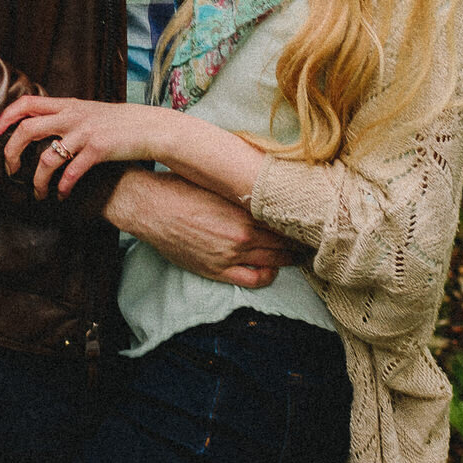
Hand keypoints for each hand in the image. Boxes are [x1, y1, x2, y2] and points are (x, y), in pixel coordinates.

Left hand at [0, 91, 162, 198]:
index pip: (27, 103)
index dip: (6, 117)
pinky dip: (62, 187)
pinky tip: (62, 195)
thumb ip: (66, 115)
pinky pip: (71, 172)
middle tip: (10, 170)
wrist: (149, 127)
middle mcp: (72, 116)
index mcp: (68, 105)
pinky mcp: (98, 149)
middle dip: (12, 152)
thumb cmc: (118, 122)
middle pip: (27, 129)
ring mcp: (84, 132)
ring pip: (47, 157)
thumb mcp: (89, 110)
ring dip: (37, 180)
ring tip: (38, 193)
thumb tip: (41, 123)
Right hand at [103, 168, 297, 289]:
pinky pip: (252, 279)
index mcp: (246, 209)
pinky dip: (267, 277)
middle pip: (285, 243)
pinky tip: (272, 271)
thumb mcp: (220, 184)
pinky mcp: (216, 269)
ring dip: (289, 259)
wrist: (151, 206)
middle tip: (310, 239)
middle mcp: (243, 234)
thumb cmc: (183, 188)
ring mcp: (230, 255)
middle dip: (299, 242)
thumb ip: (246, 191)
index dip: (301, 221)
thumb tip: (270, 187)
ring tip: (298, 255)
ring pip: (274, 261)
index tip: (310, 220)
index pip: (287, 220)